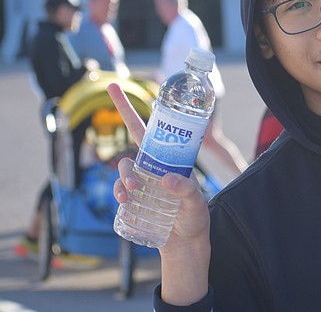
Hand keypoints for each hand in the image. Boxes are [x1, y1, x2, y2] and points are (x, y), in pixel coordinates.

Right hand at [108, 83, 210, 304]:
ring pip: (123, 171)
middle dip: (124, 163)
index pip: (146, 128)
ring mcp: (140, 184)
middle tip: (133, 183)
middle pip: (129, 150)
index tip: (113, 85)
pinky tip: (126, 204)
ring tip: (132, 195)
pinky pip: (118, 193)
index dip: (128, 108)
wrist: (186, 244)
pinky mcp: (132, 201)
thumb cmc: (195, 218)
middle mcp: (151, 167)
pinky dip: (119, 196)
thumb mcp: (196, 202)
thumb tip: (166, 181)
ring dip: (123, 181)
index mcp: (167, 158)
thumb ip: (186, 190)